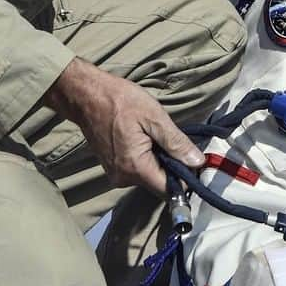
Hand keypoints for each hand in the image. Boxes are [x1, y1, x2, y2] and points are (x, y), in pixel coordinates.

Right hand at [43, 58, 203, 193]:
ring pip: (149, 175)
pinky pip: (137, 169)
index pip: (167, 190)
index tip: (196, 162)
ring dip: (159, 159)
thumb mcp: (155, 118)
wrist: (87, 96)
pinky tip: (147, 137)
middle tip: (176, 140)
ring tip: (158, 134)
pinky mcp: (112, 167)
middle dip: (172, 165)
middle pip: (159, 182)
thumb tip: (197, 162)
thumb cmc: (121, 102)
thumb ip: (176, 143)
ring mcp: (115, 174)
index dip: (185, 178)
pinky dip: (148, 156)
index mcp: (135, 168)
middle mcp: (123, 178)